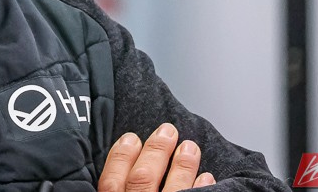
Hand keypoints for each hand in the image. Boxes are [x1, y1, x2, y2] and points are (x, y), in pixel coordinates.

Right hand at [98, 122, 216, 191]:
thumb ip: (115, 187)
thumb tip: (120, 159)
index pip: (111, 181)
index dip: (121, 157)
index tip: (131, 138)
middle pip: (142, 179)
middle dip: (156, 151)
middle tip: (167, 131)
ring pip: (172, 190)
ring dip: (183, 166)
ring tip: (190, 148)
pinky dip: (200, 188)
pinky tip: (206, 177)